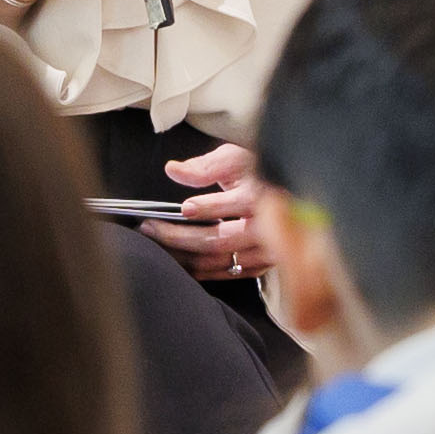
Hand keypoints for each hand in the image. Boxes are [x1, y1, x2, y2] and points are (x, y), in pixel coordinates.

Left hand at [145, 142, 268, 285]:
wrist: (286, 195)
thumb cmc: (257, 172)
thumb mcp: (235, 159)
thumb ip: (205, 167)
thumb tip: (173, 170)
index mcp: (263, 197)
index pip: (234, 205)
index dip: (207, 208)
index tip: (182, 209)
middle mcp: (268, 229)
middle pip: (218, 241)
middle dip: (179, 237)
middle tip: (149, 228)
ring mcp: (266, 252)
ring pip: (218, 262)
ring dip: (183, 256)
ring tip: (157, 243)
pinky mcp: (261, 266)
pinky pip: (226, 274)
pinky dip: (200, 269)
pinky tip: (179, 260)